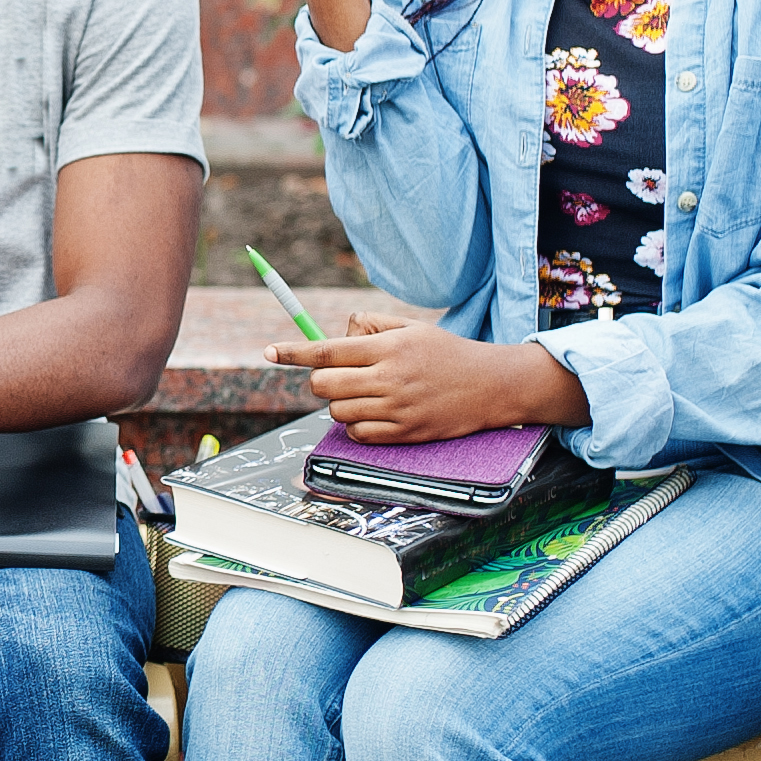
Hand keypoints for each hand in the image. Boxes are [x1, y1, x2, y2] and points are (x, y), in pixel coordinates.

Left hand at [264, 316, 577, 441]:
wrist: (491, 385)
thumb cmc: (446, 352)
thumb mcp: (410, 327)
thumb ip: (370, 326)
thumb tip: (334, 335)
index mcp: (388, 347)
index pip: (327, 350)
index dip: (293, 352)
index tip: (269, 353)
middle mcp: (389, 378)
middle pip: (324, 384)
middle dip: (322, 380)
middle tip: (340, 376)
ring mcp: (397, 409)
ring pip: (337, 411)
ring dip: (340, 404)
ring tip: (364, 394)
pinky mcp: (404, 433)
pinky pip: (357, 434)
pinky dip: (356, 426)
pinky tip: (375, 414)